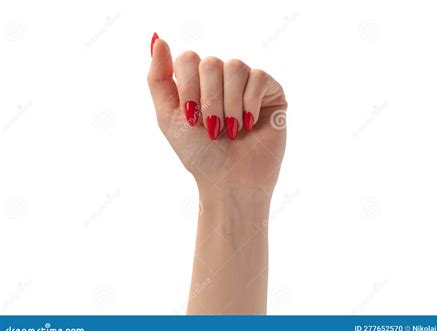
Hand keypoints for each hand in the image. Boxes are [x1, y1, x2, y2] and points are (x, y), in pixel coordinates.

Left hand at [147, 34, 286, 197]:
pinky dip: (250, 103)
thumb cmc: (199, 154)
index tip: (191, 118)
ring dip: (229, 105)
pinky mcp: (272, 92)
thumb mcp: (167, 117)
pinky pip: (258, 77)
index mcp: (198, 83)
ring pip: (235, 67)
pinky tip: (249, 123)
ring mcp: (247, 84)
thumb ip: (158, 78)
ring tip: (232, 129)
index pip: (188, 58)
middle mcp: (222, 80)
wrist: (230, 181)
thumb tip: (158, 38)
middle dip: (209, 101)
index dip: (188, 88)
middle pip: (210, 62)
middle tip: (213, 129)